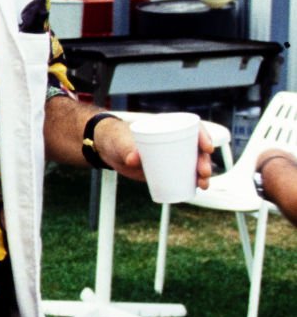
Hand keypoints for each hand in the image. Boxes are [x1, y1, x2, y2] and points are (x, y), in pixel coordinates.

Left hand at [94, 116, 212, 188]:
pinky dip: (193, 181)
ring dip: (202, 174)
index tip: (207, 148)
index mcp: (167, 128)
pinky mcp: (165, 169)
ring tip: (203, 185)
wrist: (109, 150)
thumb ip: (127, 149)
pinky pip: (184, 174)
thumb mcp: (122, 143)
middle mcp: (173, 141)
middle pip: (196, 149)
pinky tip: (198, 188)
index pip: (192, 128)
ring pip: (192, 163)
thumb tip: (133, 160)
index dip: (204, 136)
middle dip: (204, 161)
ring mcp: (170, 156)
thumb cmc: (117, 139)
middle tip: (203, 173)